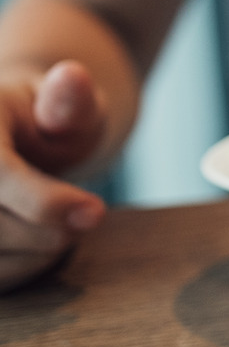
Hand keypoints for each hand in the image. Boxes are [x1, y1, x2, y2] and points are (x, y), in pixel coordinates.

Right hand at [0, 60, 108, 291]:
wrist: (12, 138)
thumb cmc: (44, 121)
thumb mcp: (65, 103)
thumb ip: (69, 100)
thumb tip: (73, 77)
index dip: (44, 202)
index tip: (97, 211)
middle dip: (46, 230)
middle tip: (88, 216)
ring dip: (35, 254)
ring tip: (62, 224)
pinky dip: (21, 269)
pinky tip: (39, 244)